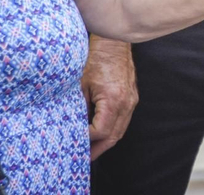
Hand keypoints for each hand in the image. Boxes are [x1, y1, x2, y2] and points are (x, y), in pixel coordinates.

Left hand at [84, 38, 137, 159]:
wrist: (113, 43)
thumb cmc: (96, 60)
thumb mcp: (80, 85)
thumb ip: (78, 108)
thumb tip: (72, 128)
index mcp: (113, 100)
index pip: (101, 131)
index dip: (86, 139)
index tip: (73, 140)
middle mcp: (126, 103)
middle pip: (114, 136)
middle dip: (98, 150)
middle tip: (83, 159)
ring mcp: (132, 100)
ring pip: (121, 130)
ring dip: (106, 142)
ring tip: (91, 150)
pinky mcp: (132, 97)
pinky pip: (124, 120)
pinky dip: (113, 130)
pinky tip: (101, 134)